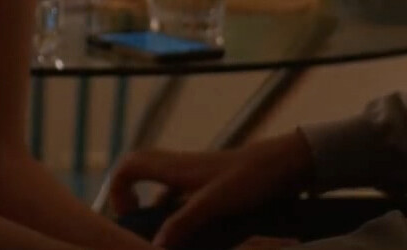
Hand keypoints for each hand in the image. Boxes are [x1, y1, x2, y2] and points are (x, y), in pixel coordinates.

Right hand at [106, 131, 316, 247]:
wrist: (287, 164)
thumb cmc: (252, 176)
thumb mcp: (214, 203)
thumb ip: (182, 222)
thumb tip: (156, 246)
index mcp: (176, 167)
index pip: (128, 166)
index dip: (118, 189)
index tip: (129, 215)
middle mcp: (181, 168)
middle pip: (141, 175)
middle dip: (133, 200)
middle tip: (141, 226)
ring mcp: (197, 177)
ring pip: (165, 192)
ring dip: (162, 214)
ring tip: (173, 240)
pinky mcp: (213, 186)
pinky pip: (185, 199)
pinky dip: (183, 216)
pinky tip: (198, 237)